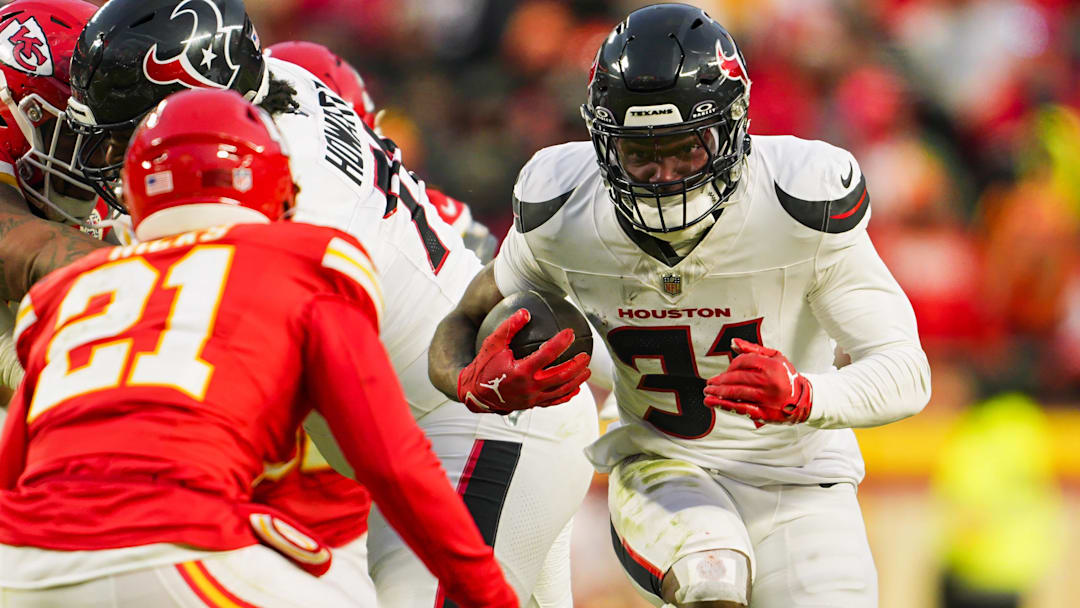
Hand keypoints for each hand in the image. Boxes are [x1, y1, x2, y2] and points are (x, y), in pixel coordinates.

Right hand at [457, 308, 590, 413]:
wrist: (475, 393)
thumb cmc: (484, 366)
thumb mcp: (493, 344)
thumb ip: (509, 327)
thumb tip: (525, 312)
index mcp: (521, 371)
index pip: (547, 354)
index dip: (561, 342)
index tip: (570, 333)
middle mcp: (529, 386)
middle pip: (561, 375)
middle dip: (576, 365)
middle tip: (586, 355)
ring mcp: (532, 398)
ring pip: (561, 390)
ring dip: (576, 380)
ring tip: (587, 371)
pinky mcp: (532, 404)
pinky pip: (553, 401)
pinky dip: (566, 395)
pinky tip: (575, 389)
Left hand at [703, 338, 811, 426]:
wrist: (804, 400)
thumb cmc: (785, 376)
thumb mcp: (775, 357)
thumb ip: (753, 349)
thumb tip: (733, 342)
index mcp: (772, 366)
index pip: (743, 362)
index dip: (730, 366)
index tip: (725, 371)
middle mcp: (769, 382)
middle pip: (737, 378)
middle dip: (720, 380)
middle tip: (709, 382)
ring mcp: (766, 398)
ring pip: (736, 393)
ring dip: (718, 392)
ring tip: (707, 391)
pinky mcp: (764, 413)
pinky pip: (740, 408)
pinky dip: (724, 405)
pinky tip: (712, 402)